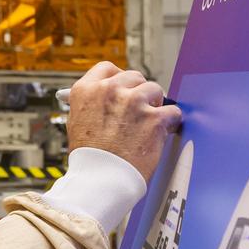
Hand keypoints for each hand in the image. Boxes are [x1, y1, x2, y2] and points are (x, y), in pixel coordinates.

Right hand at [65, 62, 181, 183]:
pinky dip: (170, 121)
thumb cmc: (88, 157)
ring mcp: (133, 102)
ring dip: (155, 104)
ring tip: (150, 121)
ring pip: (155, 90)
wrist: (100, 180)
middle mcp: (109, 90)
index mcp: (86, 90)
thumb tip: (106, 97)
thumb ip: (92, 104)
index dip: (119, 77)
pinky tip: (163, 130)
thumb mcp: (77, 122)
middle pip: (134, 77)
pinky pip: (172, 111)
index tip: (125, 86)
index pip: (107, 68)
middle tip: (139, 107)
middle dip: (138, 91)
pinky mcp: (154, 118)